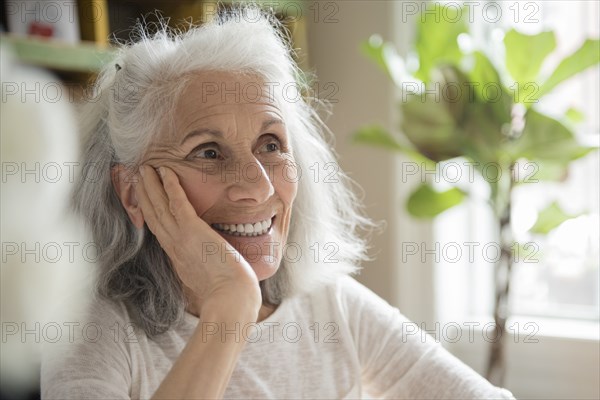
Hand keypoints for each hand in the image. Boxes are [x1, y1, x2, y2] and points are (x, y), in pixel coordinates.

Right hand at [135, 165, 261, 316]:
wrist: (231, 302)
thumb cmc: (228, 295)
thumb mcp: (209, 281)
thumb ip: (206, 270)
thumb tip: (214, 267)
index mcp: (178, 258)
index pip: (160, 230)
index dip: (151, 212)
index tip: (146, 200)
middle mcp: (174, 247)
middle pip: (153, 216)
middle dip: (144, 195)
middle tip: (137, 177)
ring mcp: (181, 239)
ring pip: (160, 207)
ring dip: (151, 185)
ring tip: (144, 168)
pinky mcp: (193, 231)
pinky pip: (178, 203)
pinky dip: (170, 186)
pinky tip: (165, 171)